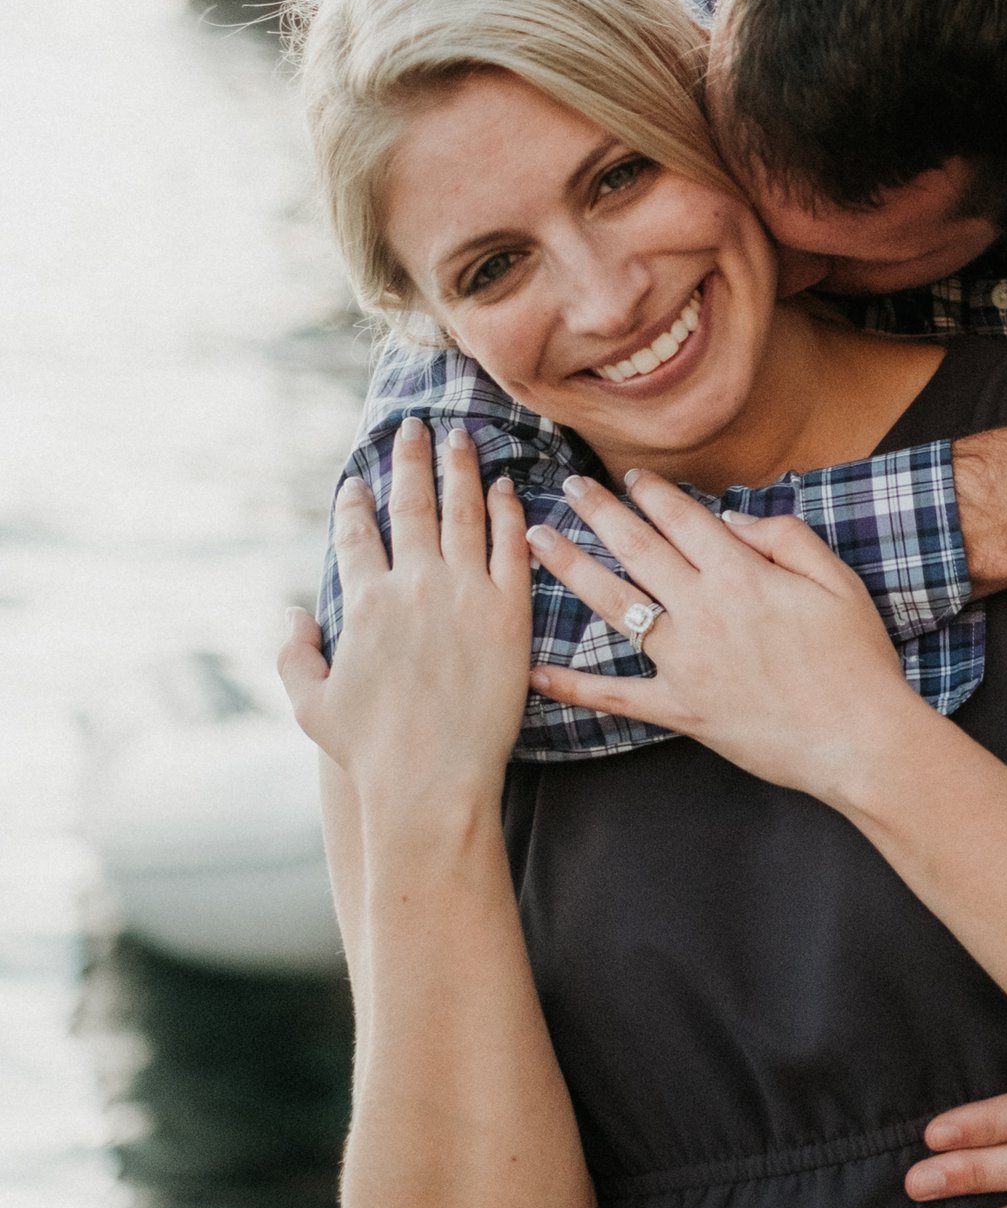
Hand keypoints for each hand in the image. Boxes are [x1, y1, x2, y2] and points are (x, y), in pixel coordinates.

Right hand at [279, 418, 531, 823]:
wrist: (432, 781)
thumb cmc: (368, 752)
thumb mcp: (309, 704)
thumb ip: (294, 654)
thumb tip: (293, 613)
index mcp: (364, 602)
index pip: (357, 531)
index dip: (357, 499)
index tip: (358, 477)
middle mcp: (413, 585)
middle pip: (412, 504)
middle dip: (411, 458)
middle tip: (414, 427)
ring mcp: (465, 594)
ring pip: (464, 512)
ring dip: (461, 468)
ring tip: (461, 438)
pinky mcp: (510, 612)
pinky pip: (511, 547)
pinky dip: (509, 511)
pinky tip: (509, 487)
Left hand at [524, 469, 917, 800]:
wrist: (859, 741)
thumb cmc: (858, 661)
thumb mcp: (839, 581)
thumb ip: (786, 538)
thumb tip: (733, 518)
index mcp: (743, 575)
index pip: (684, 519)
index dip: (653, 492)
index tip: (628, 475)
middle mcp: (704, 610)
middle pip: (639, 548)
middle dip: (599, 511)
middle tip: (568, 485)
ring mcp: (686, 661)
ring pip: (616, 605)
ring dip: (572, 568)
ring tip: (538, 541)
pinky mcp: (680, 709)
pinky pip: (618, 695)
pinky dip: (575, 687)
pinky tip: (539, 672)